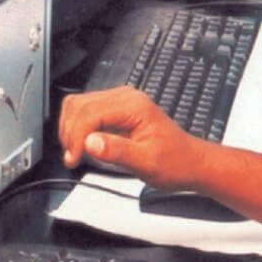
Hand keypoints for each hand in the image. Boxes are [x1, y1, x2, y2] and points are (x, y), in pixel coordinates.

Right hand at [56, 86, 199, 186]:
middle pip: (79, 105)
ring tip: (76, 153)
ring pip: (78, 106)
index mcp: (134, 106)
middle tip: (73, 158)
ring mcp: (119, 102)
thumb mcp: (147, 162)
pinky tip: (83, 145)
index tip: (74, 158)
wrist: (190, 162)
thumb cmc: (175, 162)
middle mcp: (125, 98)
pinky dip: (78, 128)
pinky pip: (86, 112)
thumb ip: (118, 151)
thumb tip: (90, 142)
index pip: (90, 112)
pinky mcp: (115, 110)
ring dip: (71, 129)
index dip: (76, 136)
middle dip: (70, 132)